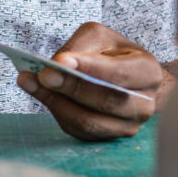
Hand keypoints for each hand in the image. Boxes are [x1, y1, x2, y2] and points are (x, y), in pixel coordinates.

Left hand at [16, 22, 174, 140]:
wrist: (127, 80)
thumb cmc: (113, 55)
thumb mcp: (101, 38)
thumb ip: (81, 46)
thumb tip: (56, 65)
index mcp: (148, 72)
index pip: (120, 74)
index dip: (90, 68)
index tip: (60, 61)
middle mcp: (143, 105)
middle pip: (106, 101)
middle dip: (70, 87)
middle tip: (42, 74)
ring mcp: (127, 127)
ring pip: (89, 122)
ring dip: (56, 102)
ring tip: (30, 82)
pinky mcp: (106, 138)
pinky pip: (78, 130)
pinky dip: (56, 111)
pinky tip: (40, 93)